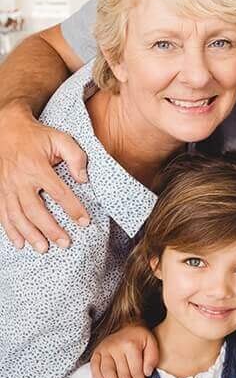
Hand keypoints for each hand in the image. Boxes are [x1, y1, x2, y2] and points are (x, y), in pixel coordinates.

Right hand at [0, 100, 88, 251]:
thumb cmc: (38, 136)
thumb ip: (76, 157)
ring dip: (30, 234)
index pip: (59, 193)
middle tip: (65, 243)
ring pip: (17, 216)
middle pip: (35, 210)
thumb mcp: (61, 139)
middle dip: (50, 229)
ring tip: (43, 248)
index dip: (73, 209)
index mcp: (37, 167)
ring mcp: (6, 186)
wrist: (6, 129)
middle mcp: (19, 179)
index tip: (85, 222)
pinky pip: (2, 214)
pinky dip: (10, 230)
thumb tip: (83, 179)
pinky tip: (19, 243)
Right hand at [90, 325, 158, 377]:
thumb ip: (152, 357)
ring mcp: (105, 348)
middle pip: (122, 373)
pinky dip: (97, 375)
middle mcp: (116, 346)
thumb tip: (146, 373)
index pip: (135, 369)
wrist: (127, 326)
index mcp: (131, 344)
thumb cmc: (140, 338)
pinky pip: (94, 365)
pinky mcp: (97, 351)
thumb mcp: (151, 342)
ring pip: (108, 371)